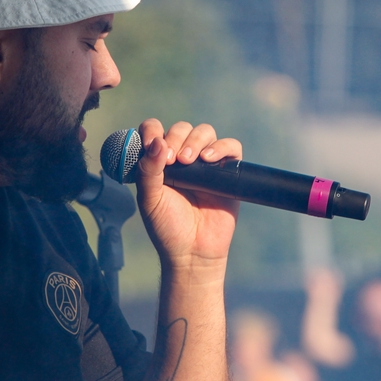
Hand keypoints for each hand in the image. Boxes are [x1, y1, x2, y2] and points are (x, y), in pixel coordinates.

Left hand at [135, 119, 241, 275]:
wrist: (193, 251)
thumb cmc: (168, 227)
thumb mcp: (150, 199)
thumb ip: (148, 170)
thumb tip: (157, 141)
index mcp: (160, 162)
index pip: (155, 131)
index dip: (152, 131)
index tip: (150, 144)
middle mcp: (183, 158)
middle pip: (182, 128)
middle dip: (176, 137)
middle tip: (172, 160)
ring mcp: (206, 164)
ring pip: (206, 132)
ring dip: (196, 140)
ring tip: (189, 160)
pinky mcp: (227, 171)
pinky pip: (231, 146)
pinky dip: (221, 147)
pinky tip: (209, 160)